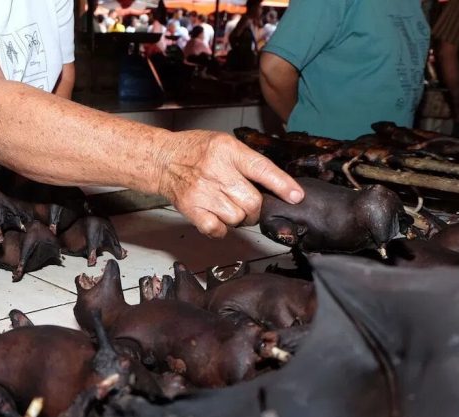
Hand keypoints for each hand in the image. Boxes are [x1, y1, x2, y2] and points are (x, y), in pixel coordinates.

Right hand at [155, 130, 303, 237]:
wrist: (162, 160)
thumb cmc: (195, 151)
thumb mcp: (225, 144)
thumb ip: (248, 161)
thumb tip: (277, 185)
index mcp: (228, 151)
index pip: (262, 169)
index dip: (282, 185)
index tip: (296, 197)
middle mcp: (216, 171)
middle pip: (252, 202)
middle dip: (255, 208)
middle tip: (248, 204)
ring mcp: (203, 192)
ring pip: (237, 218)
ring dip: (237, 217)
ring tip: (227, 206)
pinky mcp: (192, 209)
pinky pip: (218, 229)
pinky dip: (222, 228)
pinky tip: (217, 217)